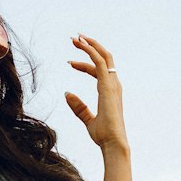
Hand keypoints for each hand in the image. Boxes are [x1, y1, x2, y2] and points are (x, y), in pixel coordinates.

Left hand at [64, 34, 129, 152]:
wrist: (112, 142)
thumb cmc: (104, 135)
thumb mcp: (88, 119)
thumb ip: (78, 107)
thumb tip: (67, 94)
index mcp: (110, 92)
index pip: (98, 71)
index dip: (84, 65)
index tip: (70, 62)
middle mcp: (114, 85)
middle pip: (103, 58)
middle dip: (90, 47)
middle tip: (74, 39)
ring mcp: (112, 84)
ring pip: (103, 56)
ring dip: (89, 45)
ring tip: (75, 38)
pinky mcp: (108, 86)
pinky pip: (99, 62)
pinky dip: (90, 51)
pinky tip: (81, 45)